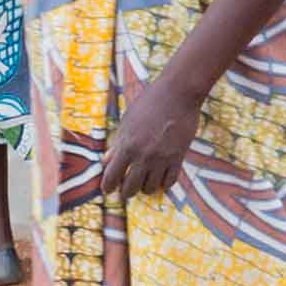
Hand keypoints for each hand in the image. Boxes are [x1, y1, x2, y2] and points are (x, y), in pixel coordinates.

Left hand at [104, 59, 207, 199]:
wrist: (178, 93)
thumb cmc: (150, 102)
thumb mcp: (127, 120)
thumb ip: (117, 142)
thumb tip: (106, 160)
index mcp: (127, 146)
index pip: (112, 177)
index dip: (108, 186)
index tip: (108, 189)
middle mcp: (144, 156)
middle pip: (130, 188)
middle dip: (126, 192)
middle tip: (126, 190)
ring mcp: (162, 159)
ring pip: (150, 188)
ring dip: (145, 188)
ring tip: (144, 182)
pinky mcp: (178, 158)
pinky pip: (170, 182)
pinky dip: (164, 183)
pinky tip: (161, 177)